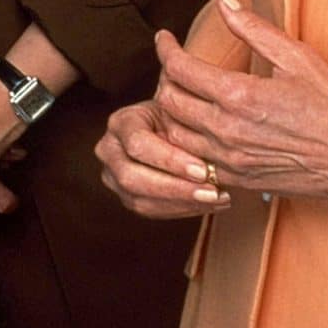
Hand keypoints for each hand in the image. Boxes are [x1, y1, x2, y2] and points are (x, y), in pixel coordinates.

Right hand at [96, 96, 230, 218]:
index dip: (170, 160)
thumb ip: (189, 135)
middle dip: (176, 189)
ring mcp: (113, 176)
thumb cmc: (181, 118)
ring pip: (140, 200)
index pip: (138, 143)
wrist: (173, 127)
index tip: (203, 171)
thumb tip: (212, 165)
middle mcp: (109, 150)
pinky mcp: (126, 196)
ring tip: (218, 200)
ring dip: (183, 204)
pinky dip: (183, 209)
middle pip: (131, 177)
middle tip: (212, 193)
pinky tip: (209, 204)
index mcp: (121, 122)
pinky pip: (150, 210)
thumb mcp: (184, 117)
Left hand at [148, 0, 327, 201]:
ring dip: (170, 111)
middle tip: (174, 65)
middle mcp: (228, 130)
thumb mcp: (296, 56)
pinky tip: (197, 126)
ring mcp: (231, 158)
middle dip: (165, 77)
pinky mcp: (238, 178)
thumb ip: (253, 28)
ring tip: (181, 94)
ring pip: (174, 133)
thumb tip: (224, 2)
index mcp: (240, 95)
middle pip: (169, 100)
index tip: (164, 39)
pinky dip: (185, 140)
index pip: (179, 68)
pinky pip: (193, 159)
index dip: (165, 49)